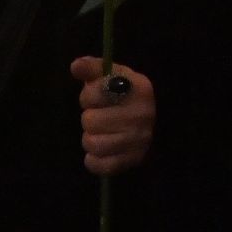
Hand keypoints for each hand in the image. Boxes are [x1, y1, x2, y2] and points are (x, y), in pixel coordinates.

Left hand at [70, 57, 154, 175]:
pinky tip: (101, 151)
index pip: (95, 93)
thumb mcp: (113, 76)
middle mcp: (142, 114)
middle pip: (90, 120)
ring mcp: (139, 140)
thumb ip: (94, 69)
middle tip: (101, 117)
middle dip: (90, 118)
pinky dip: (94, 160)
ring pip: (91, 143)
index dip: (90, 95)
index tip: (98, 97)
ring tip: (101, 133)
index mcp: (138, 89)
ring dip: (90, 139)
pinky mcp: (132, 161)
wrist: (156, 122)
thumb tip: (76, 66)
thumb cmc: (126, 96)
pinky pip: (99, 165)